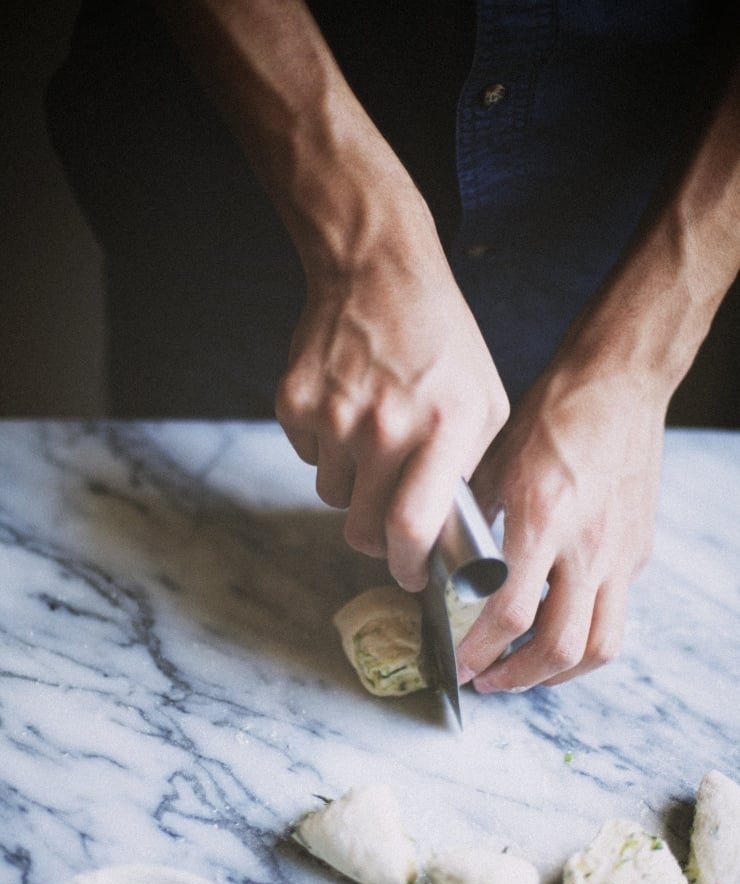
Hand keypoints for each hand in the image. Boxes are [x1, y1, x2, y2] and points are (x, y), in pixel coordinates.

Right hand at [275, 197, 509, 591]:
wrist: (378, 272)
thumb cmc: (443, 343)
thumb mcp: (485, 403)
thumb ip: (471, 471)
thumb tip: (452, 537)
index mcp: (444, 427)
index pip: (412, 527)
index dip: (406, 567)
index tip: (410, 576)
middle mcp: (385, 424)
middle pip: (362, 528)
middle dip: (376, 541)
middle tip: (388, 526)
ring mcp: (333, 414)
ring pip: (332, 496)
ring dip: (352, 486)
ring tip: (373, 439)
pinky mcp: (294, 402)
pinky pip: (308, 458)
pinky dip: (326, 449)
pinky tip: (347, 409)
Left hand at [457, 348, 666, 690]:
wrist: (618, 385)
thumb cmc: (552, 416)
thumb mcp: (494, 463)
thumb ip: (471, 521)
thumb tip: (442, 563)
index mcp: (542, 522)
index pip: (510, 614)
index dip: (480, 651)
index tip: (460, 663)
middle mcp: (588, 548)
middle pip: (560, 648)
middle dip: (517, 678)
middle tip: (488, 681)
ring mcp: (620, 555)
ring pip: (601, 646)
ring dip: (559, 673)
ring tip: (526, 671)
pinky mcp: (637, 553)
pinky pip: (616, 614)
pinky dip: (584, 635)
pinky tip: (556, 626)